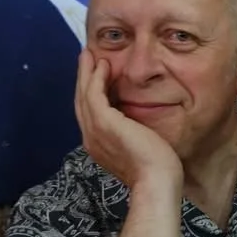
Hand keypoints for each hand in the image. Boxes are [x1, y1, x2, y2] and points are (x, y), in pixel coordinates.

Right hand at [74, 49, 181, 188]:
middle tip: (85, 57)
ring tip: (88, 54)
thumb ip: (133, 136)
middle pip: (81, 102)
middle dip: (82, 78)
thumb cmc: (156, 170)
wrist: (156, 181)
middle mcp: (91, 138)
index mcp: (99, 146)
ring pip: (84, 94)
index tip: (95, 76)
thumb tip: (139, 126)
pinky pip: (94, 93)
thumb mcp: (140, 149)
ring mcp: (94, 131)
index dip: (89, 93)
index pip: (89, 114)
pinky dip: (96, 77)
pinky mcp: (103, 122)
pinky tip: (104, 65)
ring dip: (86, 72)